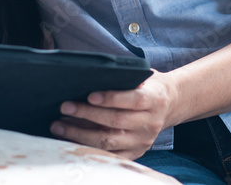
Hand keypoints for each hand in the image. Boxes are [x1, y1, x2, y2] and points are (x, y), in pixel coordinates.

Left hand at [49, 70, 177, 159]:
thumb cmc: (149, 86)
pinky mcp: (135, 152)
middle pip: (116, 121)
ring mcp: (142, 140)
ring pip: (109, 141)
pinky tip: (71, 139)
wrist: (170, 103)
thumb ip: (125, 79)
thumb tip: (92, 79)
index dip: (111, 98)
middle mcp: (150, 122)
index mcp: (155, 100)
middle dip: (87, 114)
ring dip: (81, 134)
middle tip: (65, 107)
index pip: (133, 100)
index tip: (90, 95)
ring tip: (60, 125)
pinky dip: (88, 147)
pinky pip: (109, 154)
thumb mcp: (144, 76)